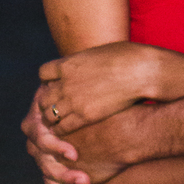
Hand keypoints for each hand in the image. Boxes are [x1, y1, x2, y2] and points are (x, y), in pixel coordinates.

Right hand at [21, 92, 95, 183]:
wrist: (80, 101)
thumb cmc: (77, 88)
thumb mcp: (69, 83)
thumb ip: (69, 84)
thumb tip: (70, 76)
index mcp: (36, 121)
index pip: (41, 139)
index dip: (56, 147)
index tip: (75, 154)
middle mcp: (35, 141)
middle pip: (45, 163)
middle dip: (65, 174)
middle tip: (85, 180)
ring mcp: (41, 157)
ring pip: (49, 178)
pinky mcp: (50, 168)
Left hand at [38, 43, 156, 135]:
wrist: (140, 70)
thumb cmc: (125, 57)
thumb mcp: (97, 53)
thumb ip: (83, 63)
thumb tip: (82, 66)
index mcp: (68, 63)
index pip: (43, 73)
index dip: (49, 80)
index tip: (57, 85)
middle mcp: (65, 82)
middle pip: (42, 97)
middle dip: (48, 102)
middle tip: (58, 107)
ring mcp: (73, 101)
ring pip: (48, 116)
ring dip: (54, 118)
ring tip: (63, 121)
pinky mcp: (84, 117)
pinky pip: (61, 128)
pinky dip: (62, 130)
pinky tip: (70, 130)